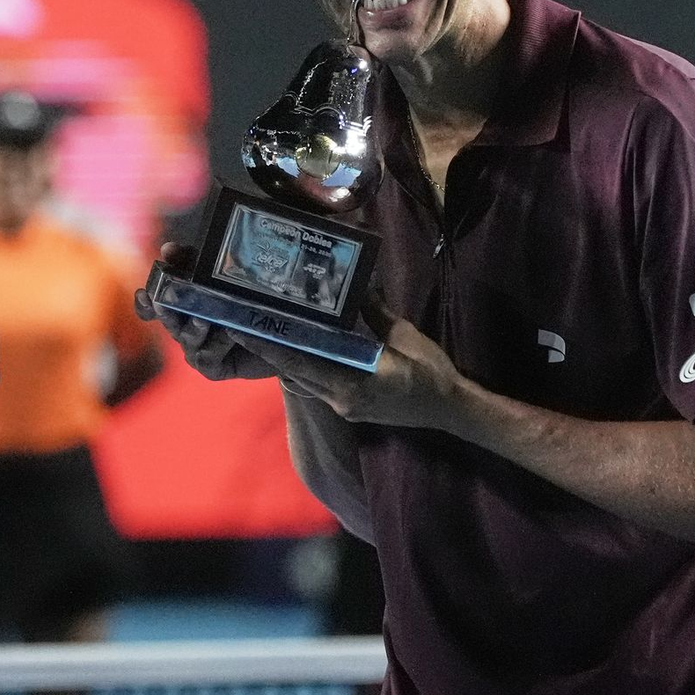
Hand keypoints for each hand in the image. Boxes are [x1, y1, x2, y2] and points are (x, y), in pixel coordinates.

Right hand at [134, 242, 276, 380]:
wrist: (280, 332)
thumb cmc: (246, 297)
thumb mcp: (219, 273)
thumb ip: (193, 261)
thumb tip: (168, 249)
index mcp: (181, 306)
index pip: (152, 307)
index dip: (144, 303)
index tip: (143, 293)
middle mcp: (184, 328)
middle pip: (168, 322)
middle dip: (165, 312)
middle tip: (163, 303)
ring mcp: (196, 349)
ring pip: (186, 340)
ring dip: (195, 329)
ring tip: (206, 318)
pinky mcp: (213, 367)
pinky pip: (206, 358)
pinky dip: (217, 344)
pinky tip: (231, 332)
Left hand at [230, 293, 463, 429]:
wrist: (452, 410)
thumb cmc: (430, 372)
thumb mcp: (403, 335)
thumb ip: (374, 312)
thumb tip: (357, 285)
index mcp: (350, 384)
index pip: (298, 364)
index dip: (268, 347)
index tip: (242, 329)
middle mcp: (339, 399)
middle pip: (292, 373)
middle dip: (268, 350)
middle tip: (244, 324)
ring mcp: (343, 406)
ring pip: (302, 381)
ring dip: (285, 360)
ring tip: (266, 332)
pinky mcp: (349, 408)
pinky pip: (317, 386)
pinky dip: (304, 367)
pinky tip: (300, 348)